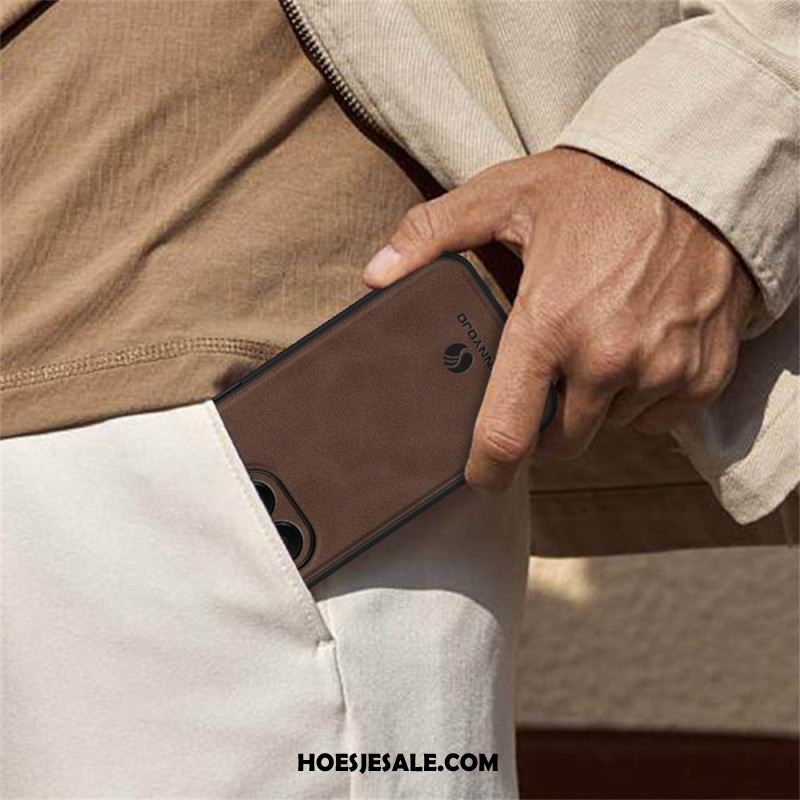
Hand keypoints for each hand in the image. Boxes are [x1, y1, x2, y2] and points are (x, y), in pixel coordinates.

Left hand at [363, 148, 756, 489]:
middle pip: (563, 441)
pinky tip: (640, 350)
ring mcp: (662, 370)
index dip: (487, 468)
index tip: (480, 476)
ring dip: (597, 405)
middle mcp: (607, 358)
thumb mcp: (505, 194)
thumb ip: (433, 233)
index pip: (508, 433)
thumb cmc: (597, 185)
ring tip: (596, 347)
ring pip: (612, 426)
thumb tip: (376, 274)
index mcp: (548, 325)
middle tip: (546, 379)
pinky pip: (660, 416)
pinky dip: (644, 396)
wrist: (699, 173)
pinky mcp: (704, 373)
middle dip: (547, 425)